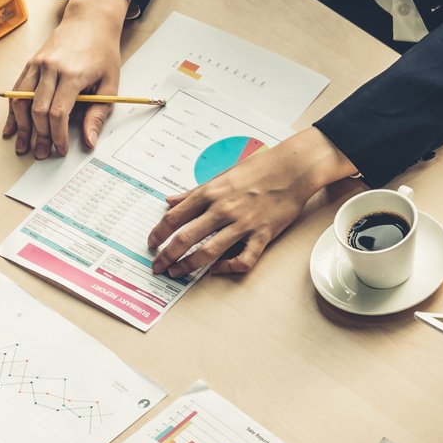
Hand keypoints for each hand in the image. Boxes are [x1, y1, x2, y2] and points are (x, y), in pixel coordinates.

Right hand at [3, 0, 129, 158]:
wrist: (89, 21)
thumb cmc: (102, 52)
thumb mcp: (110, 84)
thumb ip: (98, 114)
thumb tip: (89, 142)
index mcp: (73, 74)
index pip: (58, 113)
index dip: (58, 135)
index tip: (60, 149)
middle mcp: (51, 68)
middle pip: (37, 110)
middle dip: (39, 136)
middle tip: (41, 153)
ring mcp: (37, 64)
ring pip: (21, 101)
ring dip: (21, 127)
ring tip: (23, 146)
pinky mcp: (30, 63)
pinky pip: (16, 91)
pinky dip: (12, 111)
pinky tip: (11, 128)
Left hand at [147, 128, 356, 276]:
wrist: (292, 169)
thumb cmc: (257, 169)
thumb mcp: (220, 175)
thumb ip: (193, 192)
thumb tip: (168, 201)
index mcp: (210, 193)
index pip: (174, 217)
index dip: (158, 234)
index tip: (151, 245)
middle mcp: (222, 209)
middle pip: (185, 238)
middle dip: (166, 256)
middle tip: (157, 267)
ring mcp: (242, 223)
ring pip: (208, 252)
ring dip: (188, 266)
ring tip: (177, 273)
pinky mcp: (262, 235)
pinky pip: (242, 260)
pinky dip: (227, 269)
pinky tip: (217, 270)